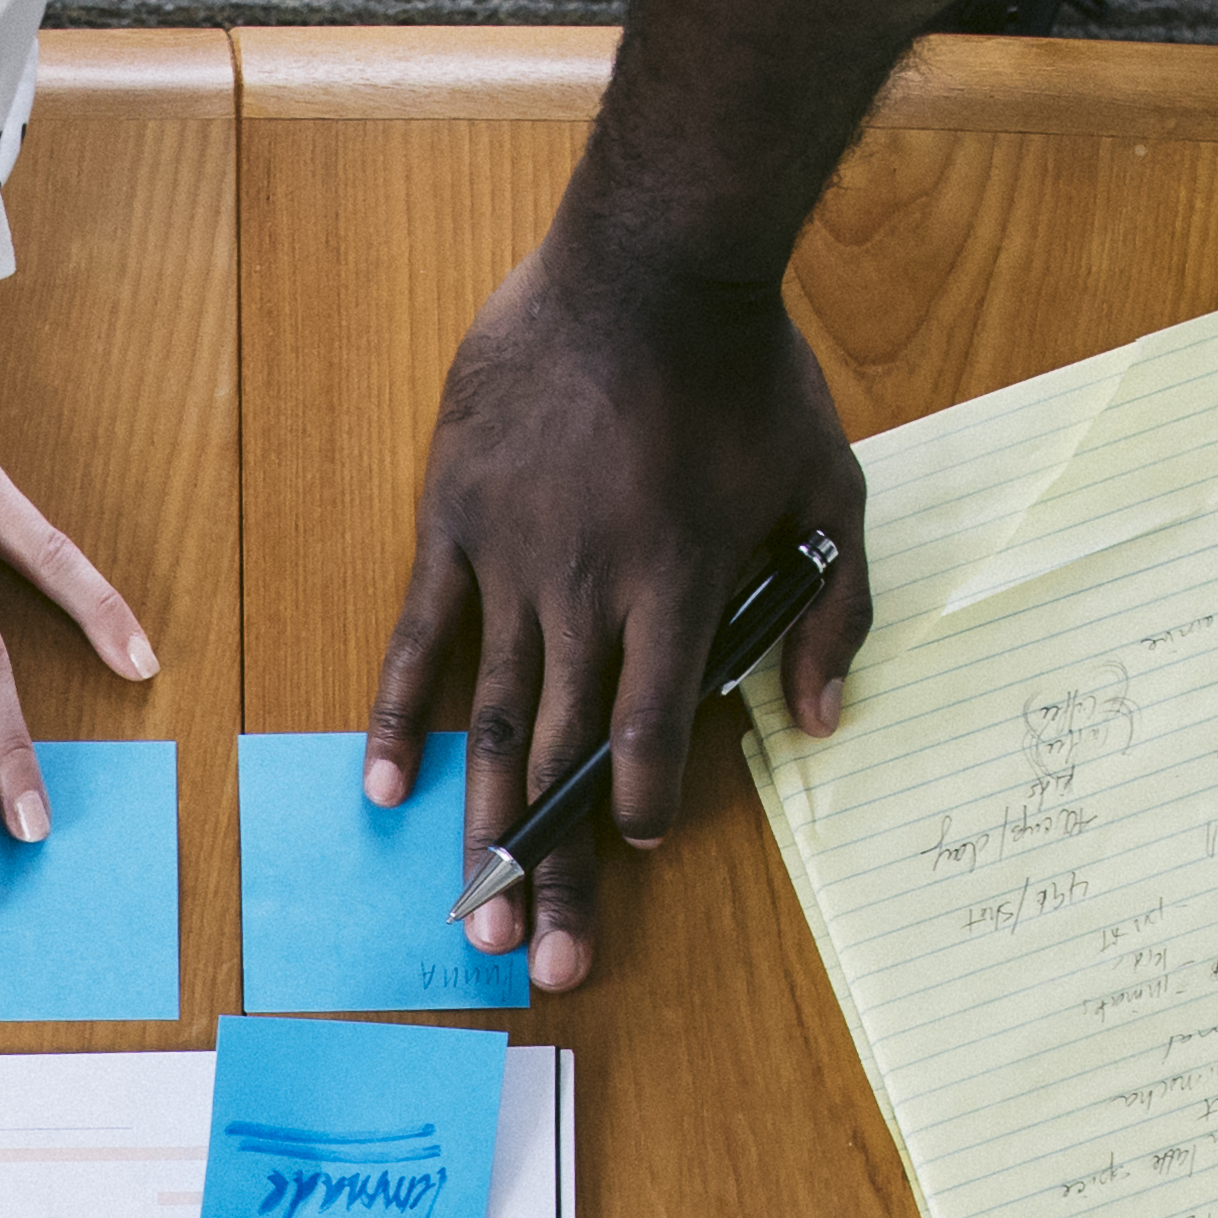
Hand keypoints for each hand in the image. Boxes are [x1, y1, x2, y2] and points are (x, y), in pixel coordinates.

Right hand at [371, 244, 872, 993]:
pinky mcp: (454, 520)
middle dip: (553, 865)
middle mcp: (591, 588)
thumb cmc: (746, 371)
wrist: (649, 256)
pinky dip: (399, 716)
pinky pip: (416, 636)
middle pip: (571, 754)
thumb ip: (833, 612)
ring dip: (482, 821)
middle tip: (535, 960)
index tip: (631, 850)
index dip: (639, 807)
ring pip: (496, 715)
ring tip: (468, 907)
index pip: (654, 733)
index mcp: (682, 585)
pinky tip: (385, 792)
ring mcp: (514, 557)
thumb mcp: (830, 486)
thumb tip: (820, 723)